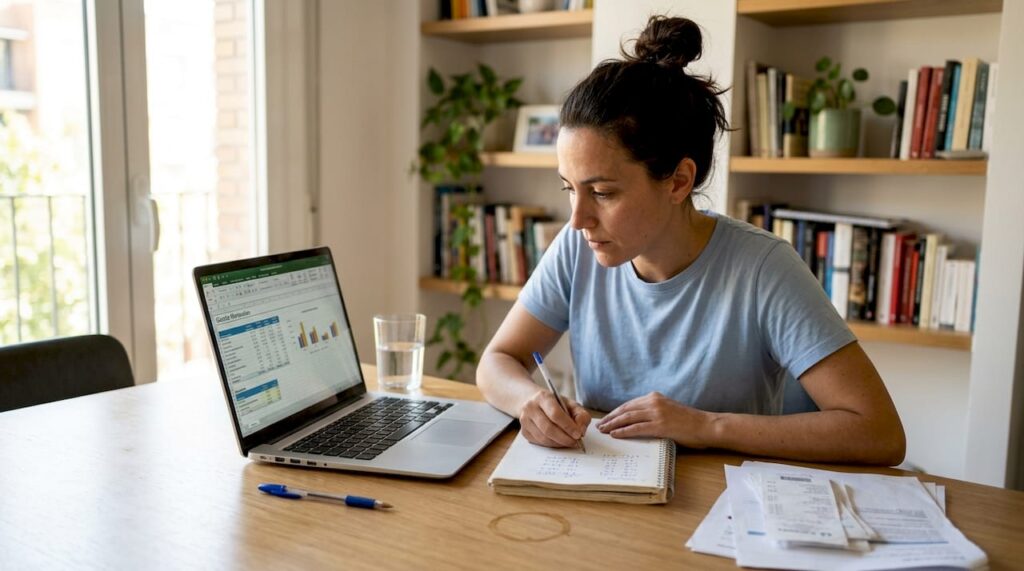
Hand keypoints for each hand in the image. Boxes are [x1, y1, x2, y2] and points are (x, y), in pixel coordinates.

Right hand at [519, 390, 590, 447]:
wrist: (533, 402)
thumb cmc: (555, 404)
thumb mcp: (570, 404)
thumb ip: (581, 415)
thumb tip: (581, 430)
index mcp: (543, 397)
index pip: (555, 414)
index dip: (568, 426)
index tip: (578, 434)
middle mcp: (530, 407)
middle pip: (548, 428)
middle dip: (564, 438)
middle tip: (575, 442)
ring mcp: (525, 420)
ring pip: (543, 438)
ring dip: (558, 443)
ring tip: (569, 442)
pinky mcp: (524, 431)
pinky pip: (539, 442)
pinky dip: (552, 445)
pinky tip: (559, 442)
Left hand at [596, 391, 712, 447]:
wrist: (706, 425)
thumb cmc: (689, 422)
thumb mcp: (668, 411)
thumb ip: (653, 412)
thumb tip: (635, 421)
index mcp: (654, 397)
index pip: (629, 404)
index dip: (615, 412)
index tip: (606, 419)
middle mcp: (654, 402)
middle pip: (625, 410)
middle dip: (610, 418)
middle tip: (600, 425)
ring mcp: (657, 413)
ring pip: (628, 418)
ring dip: (613, 424)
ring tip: (603, 431)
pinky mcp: (660, 425)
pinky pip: (637, 428)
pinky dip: (624, 431)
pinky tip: (615, 435)